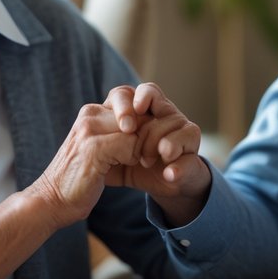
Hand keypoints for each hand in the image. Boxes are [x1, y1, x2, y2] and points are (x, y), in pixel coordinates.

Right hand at [30, 102, 143, 228]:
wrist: (52, 200)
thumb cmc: (82, 177)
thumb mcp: (102, 147)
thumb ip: (120, 132)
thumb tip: (153, 125)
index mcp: (93, 111)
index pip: (132, 99)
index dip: (146, 121)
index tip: (143, 143)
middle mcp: (90, 113)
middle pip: (138, 111)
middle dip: (148, 133)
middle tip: (143, 154)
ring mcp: (90, 128)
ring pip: (138, 127)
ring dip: (141, 148)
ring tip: (132, 162)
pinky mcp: (93, 146)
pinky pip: (131, 144)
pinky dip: (133, 158)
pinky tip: (120, 168)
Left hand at [103, 82, 210, 223]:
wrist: (160, 185)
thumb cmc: (129, 166)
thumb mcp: (109, 155)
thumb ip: (101, 142)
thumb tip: (85, 134)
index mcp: (140, 110)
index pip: (134, 93)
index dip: (129, 104)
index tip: (125, 126)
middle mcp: (163, 112)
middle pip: (153, 104)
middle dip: (142, 131)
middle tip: (135, 153)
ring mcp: (180, 126)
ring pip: (171, 123)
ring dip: (157, 146)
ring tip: (147, 163)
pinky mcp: (192, 145)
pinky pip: (187, 147)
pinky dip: (178, 164)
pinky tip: (169, 174)